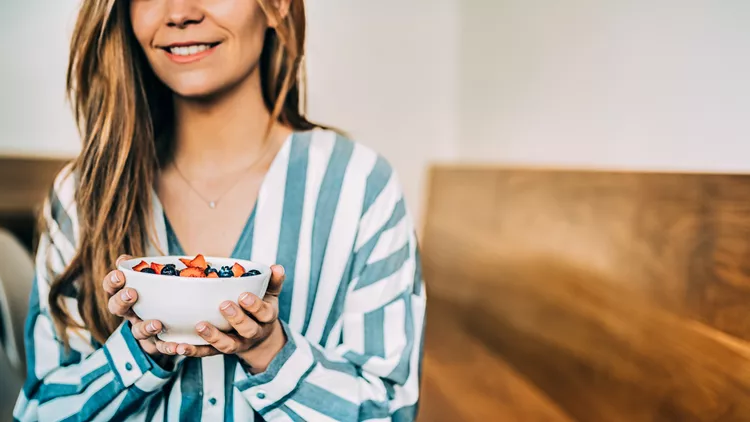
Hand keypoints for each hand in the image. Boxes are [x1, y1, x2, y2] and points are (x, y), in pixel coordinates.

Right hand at [104, 255, 176, 361]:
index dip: (112, 282)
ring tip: (157, 323)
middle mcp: (131, 313)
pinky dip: (169, 347)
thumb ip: (142, 268)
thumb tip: (125, 258)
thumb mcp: (153, 278)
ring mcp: (142, 330)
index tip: (120, 275)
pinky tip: (177, 346)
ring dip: (146, 327)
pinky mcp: (157, 344)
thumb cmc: (159, 295)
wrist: (173, 324)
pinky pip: (161, 347)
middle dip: (121, 301)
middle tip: (131, 294)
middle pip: (116, 308)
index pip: (111, 287)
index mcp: (126, 294)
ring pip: (137, 331)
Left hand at [165, 265, 286, 372]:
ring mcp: (236, 345)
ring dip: (213, 337)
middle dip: (236, 318)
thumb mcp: (270, 296)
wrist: (259, 341)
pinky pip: (206, 353)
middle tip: (224, 305)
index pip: (264, 313)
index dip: (255, 306)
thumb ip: (273, 282)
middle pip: (247, 330)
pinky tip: (179, 346)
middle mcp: (253, 334)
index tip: (243, 295)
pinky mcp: (219, 352)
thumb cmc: (261, 311)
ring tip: (200, 326)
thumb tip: (276, 267)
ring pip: (227, 345)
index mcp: (266, 318)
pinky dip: (193, 351)